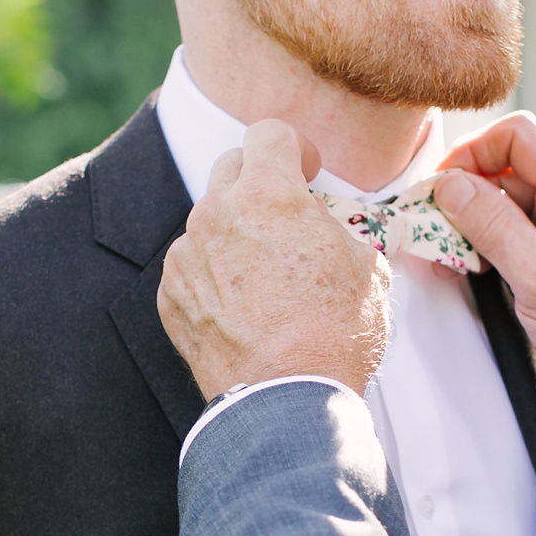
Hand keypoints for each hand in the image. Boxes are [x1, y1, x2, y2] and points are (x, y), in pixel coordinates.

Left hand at [158, 120, 390, 401]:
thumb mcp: (367, 267)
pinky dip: (213, 275)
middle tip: (287, 217)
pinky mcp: (169, 296)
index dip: (294, 147)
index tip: (307, 170)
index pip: (268, 133)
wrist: (286, 402)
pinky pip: (190, 266)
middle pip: (231, 168)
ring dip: (235, 232)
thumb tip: (331, 228)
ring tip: (266, 275)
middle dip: (260, 181)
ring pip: (208, 220)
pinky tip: (243, 307)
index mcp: (267, 195)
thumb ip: (338, 228)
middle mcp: (215, 215)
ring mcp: (185, 257)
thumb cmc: (334, 335)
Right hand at [434, 114, 535, 431]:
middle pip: (515, 165)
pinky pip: (533, 223)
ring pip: (519, 197)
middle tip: (436, 227)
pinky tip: (480, 265)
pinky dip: (503, 239)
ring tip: (453, 256)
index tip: (439, 187)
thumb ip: (490, 223)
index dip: (471, 153)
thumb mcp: (535, 276)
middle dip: (470, 193)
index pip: (518, 135)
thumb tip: (450, 184)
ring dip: (482, 221)